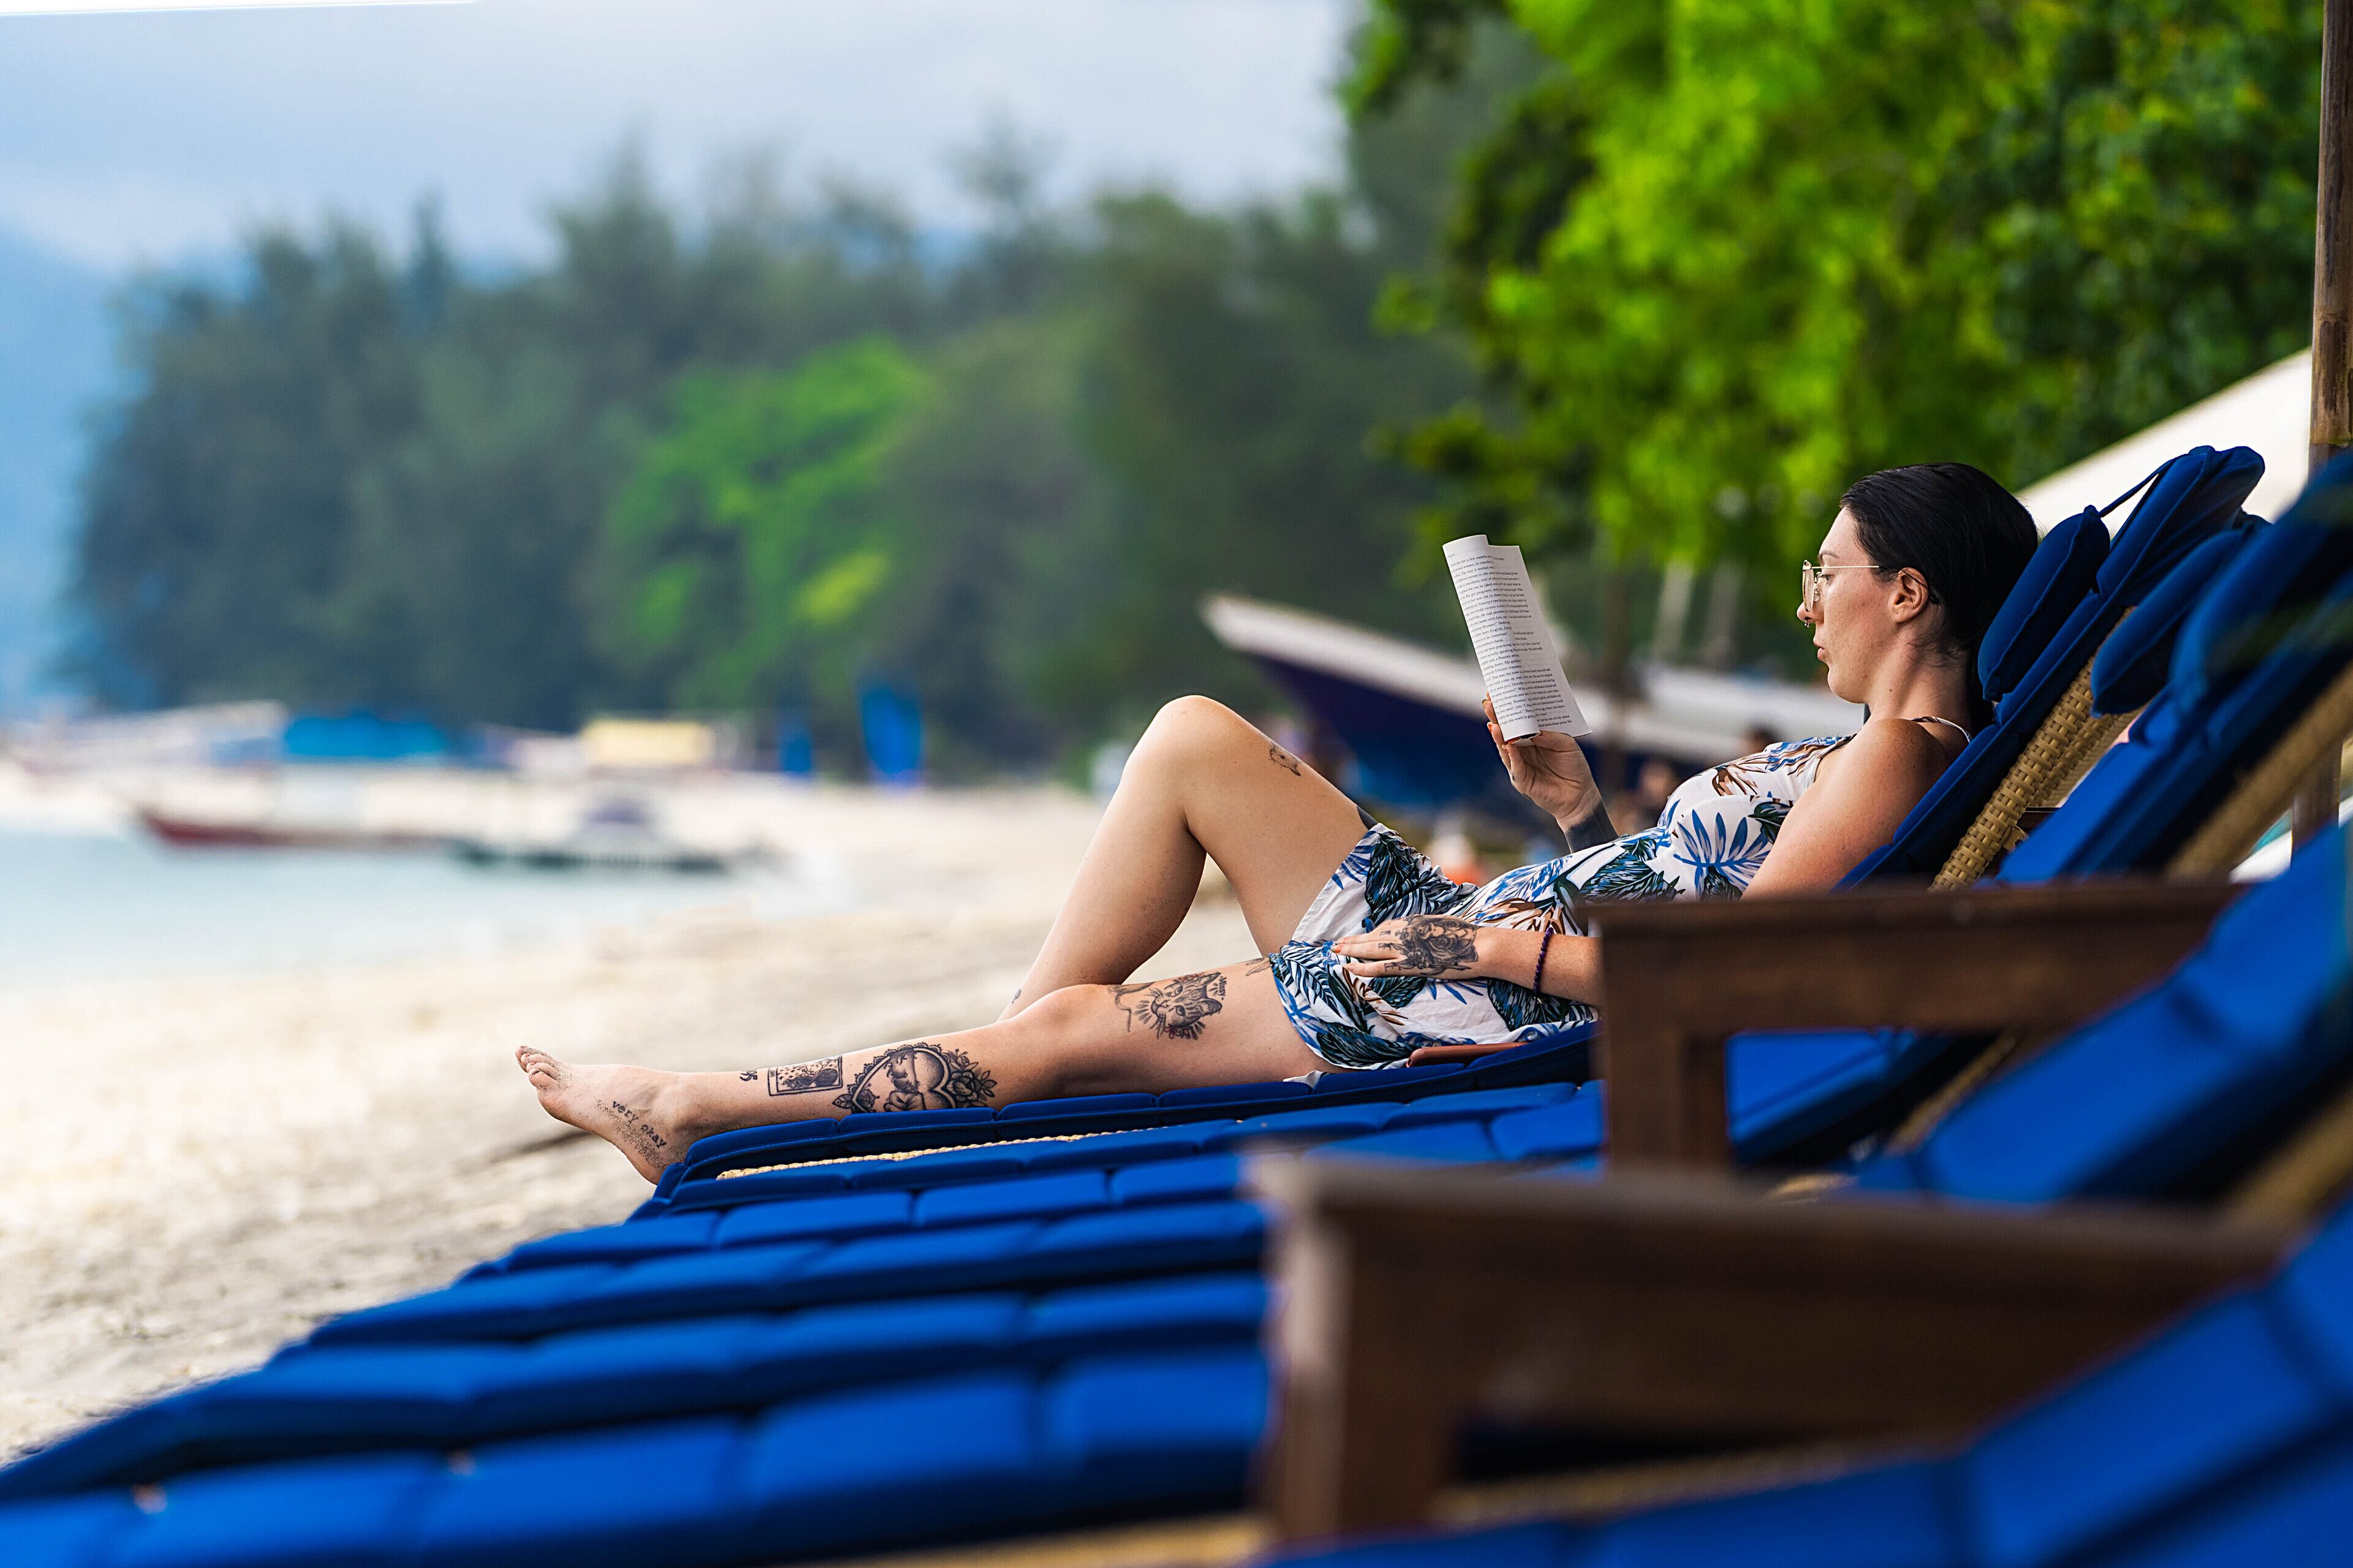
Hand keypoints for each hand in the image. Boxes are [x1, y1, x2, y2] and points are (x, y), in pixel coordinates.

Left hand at [1334, 913, 1485, 978]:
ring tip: (1336, 952)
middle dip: (1354, 940)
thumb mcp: (1444, 925)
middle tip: (1337, 943)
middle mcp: (1406, 931)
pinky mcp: (1410, 964)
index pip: (1386, 927)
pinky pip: (1379, 967)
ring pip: (1371, 949)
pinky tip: (1348, 968)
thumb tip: (1422, 934)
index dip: (1371, 933)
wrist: (1479, 946)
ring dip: (1351, 950)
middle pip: (1374, 936)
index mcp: (1415, 921)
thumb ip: (1427, 929)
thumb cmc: (1468, 938)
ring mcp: (1406, 947)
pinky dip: (1362, 967)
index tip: (1359, 935)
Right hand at [1484, 695, 1603, 829]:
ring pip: (1505, 749)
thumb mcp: (1567, 745)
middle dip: (1497, 718)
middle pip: (1506, 732)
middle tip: (1488, 703)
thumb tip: (1534, 731)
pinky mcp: (1522, 781)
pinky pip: (1515, 767)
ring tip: (1494, 723)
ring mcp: (1520, 765)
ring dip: (1499, 736)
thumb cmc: (1574, 767)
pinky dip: (1512, 756)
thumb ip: (1551, 736)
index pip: (1518, 721)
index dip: (1508, 708)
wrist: (1580, 795)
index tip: (1498, 693)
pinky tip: (1509, 746)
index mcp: (1533, 738)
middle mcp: (1523, 750)